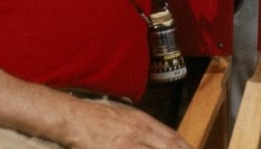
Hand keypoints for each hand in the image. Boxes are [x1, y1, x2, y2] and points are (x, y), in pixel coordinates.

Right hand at [63, 98, 192, 148]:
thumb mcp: (126, 115)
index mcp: (143, 121)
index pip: (172, 137)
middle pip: (168, 147)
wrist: (75, 118)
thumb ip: (143, 127)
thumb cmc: (98, 117)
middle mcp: (139, 133)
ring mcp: (127, 146)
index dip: (185, 147)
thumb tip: (159, 139)